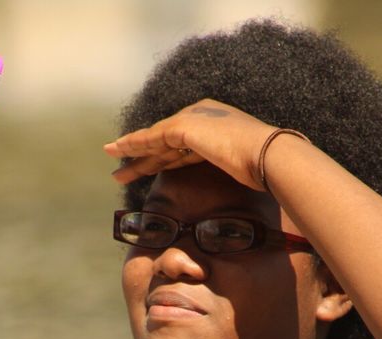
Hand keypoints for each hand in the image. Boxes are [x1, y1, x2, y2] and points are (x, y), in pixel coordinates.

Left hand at [104, 99, 276, 190]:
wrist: (270, 156)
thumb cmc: (264, 167)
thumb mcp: (242, 165)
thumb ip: (230, 166)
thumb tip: (237, 180)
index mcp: (216, 123)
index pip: (183, 143)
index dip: (164, 156)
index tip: (149, 167)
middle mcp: (202, 115)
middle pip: (166, 141)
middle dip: (143, 154)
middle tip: (123, 166)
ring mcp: (193, 119)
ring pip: (155, 138)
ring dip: (131, 150)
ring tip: (111, 159)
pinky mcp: (184, 128)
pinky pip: (152, 137)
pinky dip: (135, 143)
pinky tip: (119, 150)